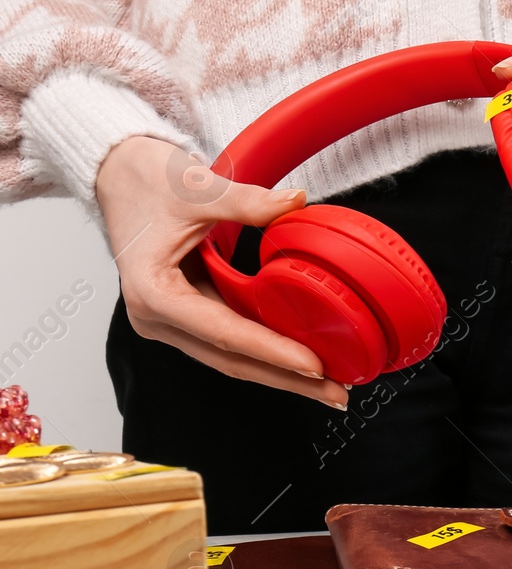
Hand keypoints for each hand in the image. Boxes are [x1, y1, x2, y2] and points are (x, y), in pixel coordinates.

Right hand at [95, 135, 348, 407]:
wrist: (119, 175)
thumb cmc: (145, 182)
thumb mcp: (196, 186)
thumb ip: (247, 200)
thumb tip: (295, 202)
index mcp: (152, 291)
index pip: (222, 331)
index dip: (271, 351)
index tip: (313, 364)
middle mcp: (157, 316)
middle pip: (229, 359)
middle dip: (286, 379)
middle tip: (336, 392)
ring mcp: (171, 320)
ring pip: (231, 357)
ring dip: (279, 372)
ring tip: (329, 386)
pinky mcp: (186, 315)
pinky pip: (231, 340)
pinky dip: (266, 351)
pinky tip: (302, 359)